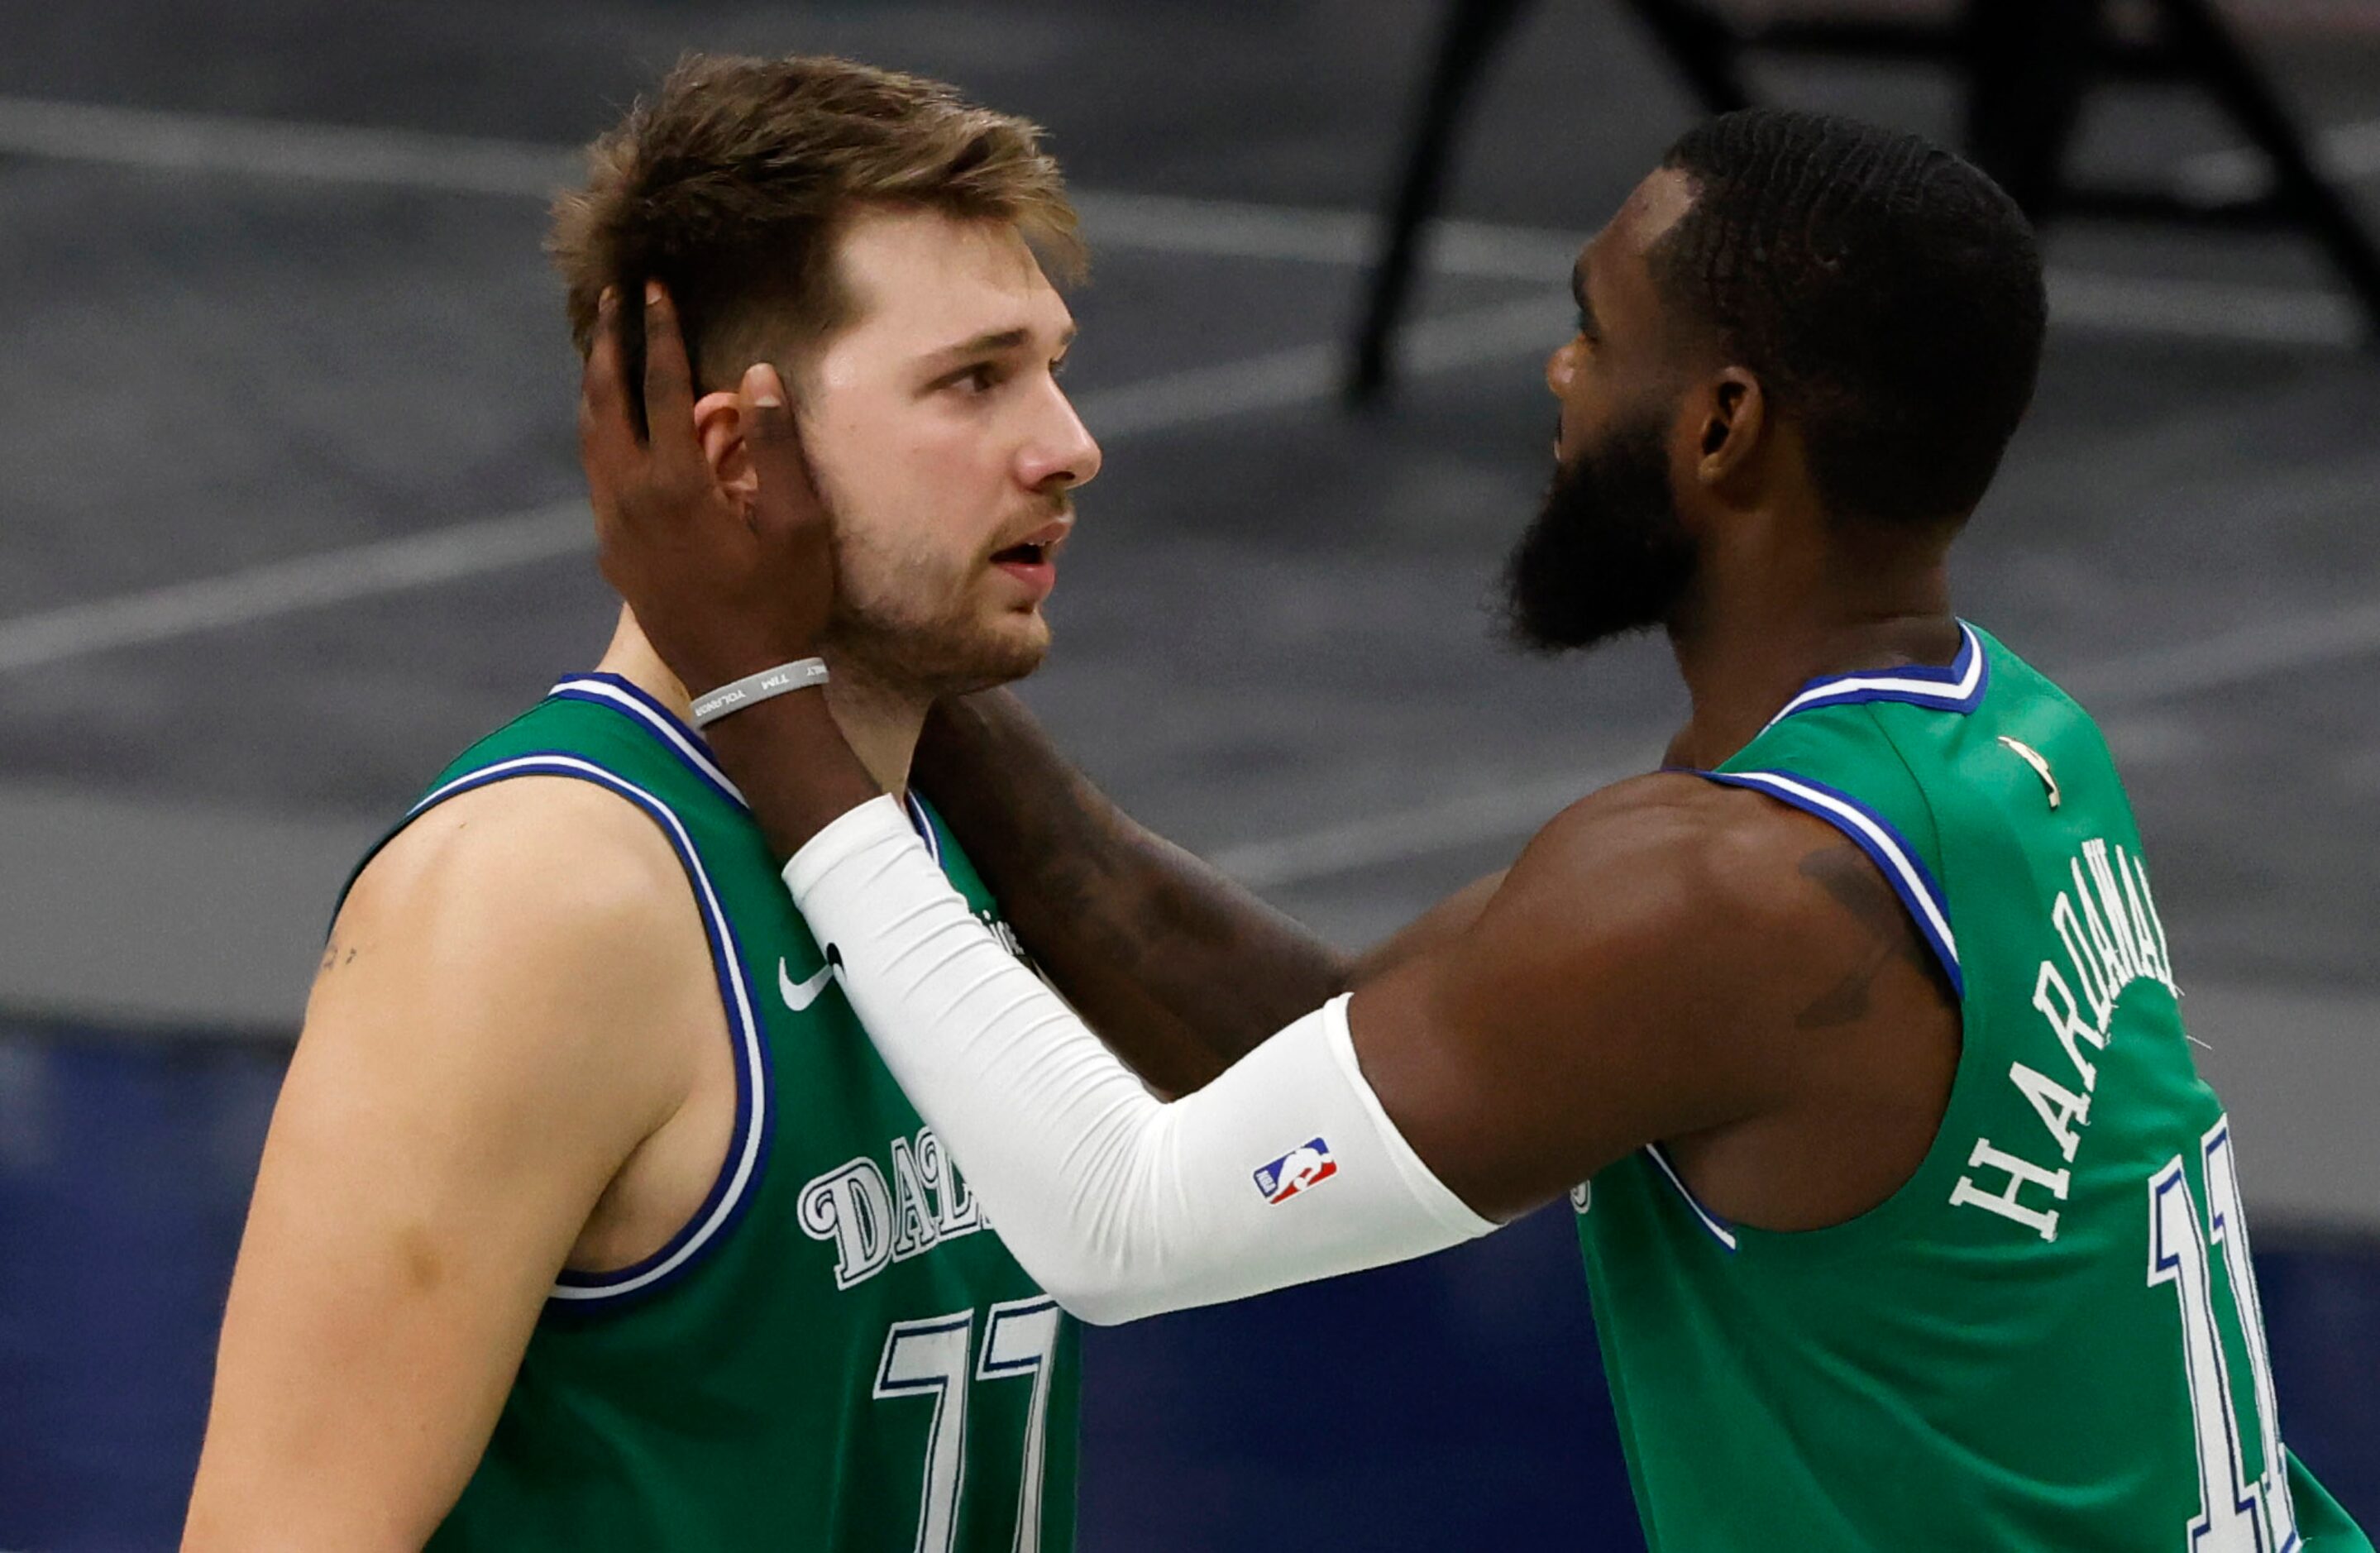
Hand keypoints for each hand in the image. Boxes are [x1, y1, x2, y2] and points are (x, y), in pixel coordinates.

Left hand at [579, 282, 834, 695]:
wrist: (743, 684)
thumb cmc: (782, 605)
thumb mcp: (797, 525)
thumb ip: (776, 446)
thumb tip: (757, 375)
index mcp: (675, 484)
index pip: (663, 388)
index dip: (661, 333)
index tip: (655, 288)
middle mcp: (631, 499)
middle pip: (604, 402)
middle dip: (607, 345)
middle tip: (610, 300)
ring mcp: (615, 529)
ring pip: (590, 439)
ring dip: (595, 388)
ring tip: (602, 351)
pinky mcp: (615, 553)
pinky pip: (597, 476)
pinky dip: (600, 434)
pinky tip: (614, 428)